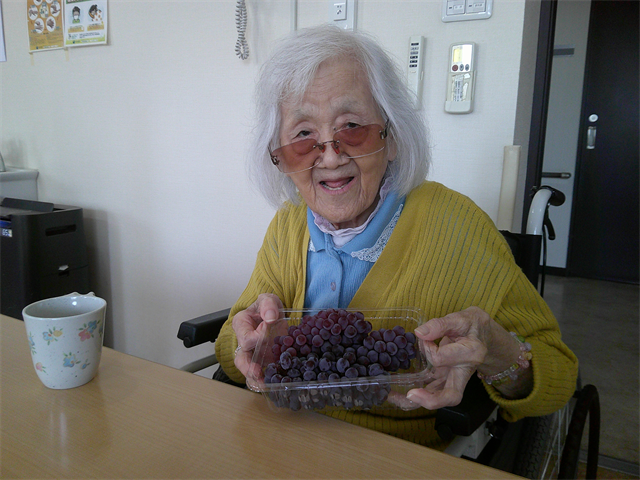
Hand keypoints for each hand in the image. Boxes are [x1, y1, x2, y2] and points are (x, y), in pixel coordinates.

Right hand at [232, 293, 282, 377]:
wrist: (275, 314)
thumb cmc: (267, 307)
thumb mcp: (268, 299)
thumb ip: (268, 305)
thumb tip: (270, 318)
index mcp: (241, 325)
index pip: (245, 335)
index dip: (256, 335)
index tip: (268, 327)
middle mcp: (244, 342)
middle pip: (241, 358)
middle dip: (248, 367)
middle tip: (256, 373)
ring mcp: (253, 353)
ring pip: (248, 369)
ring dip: (255, 378)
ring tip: (263, 385)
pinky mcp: (263, 360)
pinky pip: (262, 372)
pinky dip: (266, 379)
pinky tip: (274, 384)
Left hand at [405, 306, 522, 408]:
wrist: (484, 333)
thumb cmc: (473, 324)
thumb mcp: (460, 318)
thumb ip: (440, 324)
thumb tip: (420, 332)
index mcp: (471, 353)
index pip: (441, 359)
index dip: (427, 349)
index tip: (424, 337)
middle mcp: (464, 371)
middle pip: (451, 396)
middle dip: (431, 400)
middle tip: (410, 394)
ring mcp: (456, 378)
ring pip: (441, 398)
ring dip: (418, 402)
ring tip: (394, 398)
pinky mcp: (447, 379)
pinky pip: (434, 391)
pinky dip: (418, 394)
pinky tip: (399, 393)